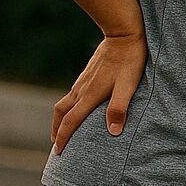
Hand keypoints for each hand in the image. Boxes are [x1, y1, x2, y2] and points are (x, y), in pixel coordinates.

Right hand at [51, 26, 147, 152]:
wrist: (123, 33)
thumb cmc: (130, 60)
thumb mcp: (128, 85)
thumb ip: (119, 108)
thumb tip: (112, 132)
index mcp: (90, 95)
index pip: (71, 121)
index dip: (63, 138)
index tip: (57, 152)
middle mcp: (82, 89)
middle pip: (61, 113)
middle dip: (56, 130)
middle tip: (55, 145)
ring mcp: (83, 80)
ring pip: (64, 103)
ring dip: (60, 119)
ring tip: (61, 129)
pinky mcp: (87, 74)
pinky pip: (71, 94)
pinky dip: (68, 107)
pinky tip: (76, 108)